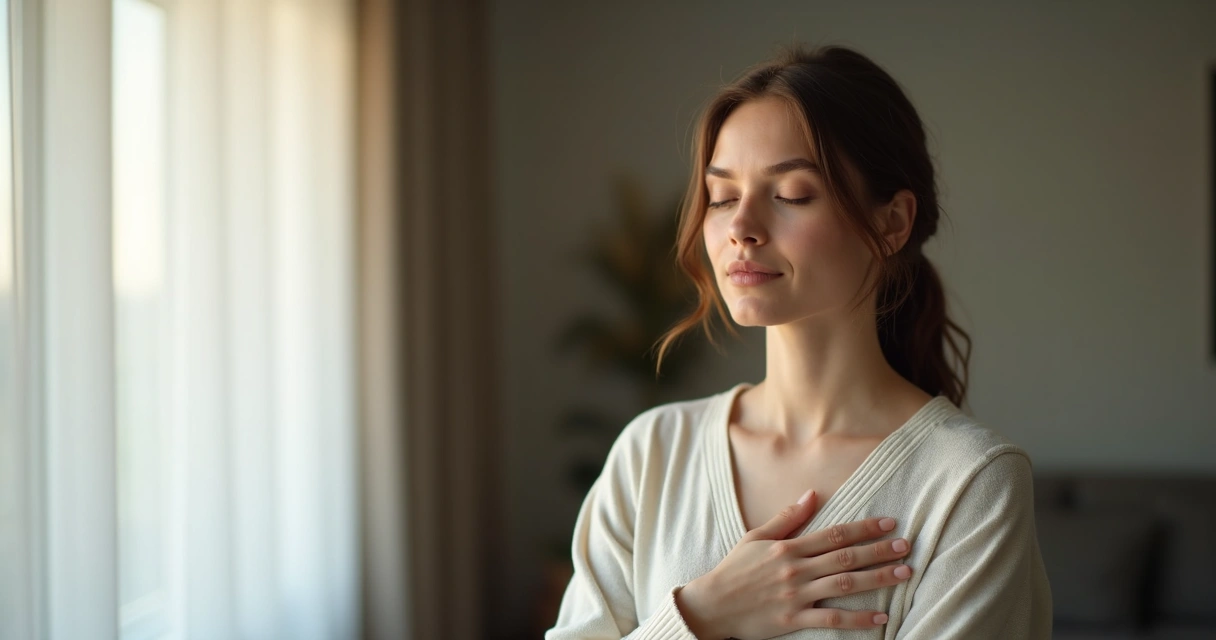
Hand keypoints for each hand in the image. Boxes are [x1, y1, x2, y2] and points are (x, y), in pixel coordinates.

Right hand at [674, 489, 912, 639]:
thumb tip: (812, 494)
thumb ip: (787, 517)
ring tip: (903, 574)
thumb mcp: (755, 537)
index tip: (889, 523)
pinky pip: (831, 621)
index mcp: (788, 547)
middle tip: (907, 546)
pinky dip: (858, 620)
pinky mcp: (793, 621)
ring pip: (844, 585)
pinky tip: (881, 618)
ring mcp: (796, 596)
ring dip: (877, 579)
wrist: (711, 606)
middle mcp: (795, 570)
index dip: (864, 527)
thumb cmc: (734, 570)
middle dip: (879, 550)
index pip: (834, 533)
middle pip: (845, 557)